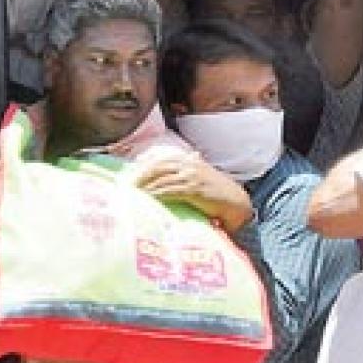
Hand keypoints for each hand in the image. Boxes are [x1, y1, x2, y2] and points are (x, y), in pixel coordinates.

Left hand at [134, 152, 253, 231]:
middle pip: (157, 166)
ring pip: (161, 177)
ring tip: (130, 194)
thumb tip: (169, 178)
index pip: (161, 158)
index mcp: (189, 160)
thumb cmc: (218, 195)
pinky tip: (146, 200)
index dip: (143, 164)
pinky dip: (156, 194)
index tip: (129, 173)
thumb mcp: (200, 180)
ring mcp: (192, 175)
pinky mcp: (194, 188)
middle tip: (125, 186)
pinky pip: (170, 189)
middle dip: (139, 175)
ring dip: (144, 186)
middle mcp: (189, 163)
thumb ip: (185, 176)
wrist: (237, 204)